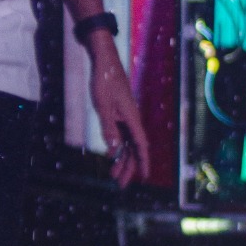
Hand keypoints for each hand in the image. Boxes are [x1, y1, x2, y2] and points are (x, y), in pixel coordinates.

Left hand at [87, 35, 150, 187]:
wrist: (104, 62)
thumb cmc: (104, 81)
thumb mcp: (102, 106)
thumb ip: (108, 128)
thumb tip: (113, 149)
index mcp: (131, 118)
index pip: (140, 145)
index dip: (142, 162)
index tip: (143, 177)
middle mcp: (132, 119)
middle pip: (134, 148)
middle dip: (129, 167)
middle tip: (120, 184)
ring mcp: (126, 116)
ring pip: (128, 143)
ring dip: (122, 159)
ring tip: (114, 175)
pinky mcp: (119, 113)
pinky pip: (122, 135)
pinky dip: (118, 147)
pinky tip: (113, 155)